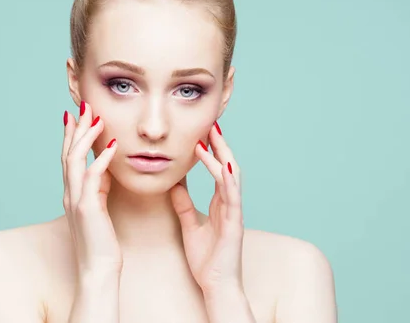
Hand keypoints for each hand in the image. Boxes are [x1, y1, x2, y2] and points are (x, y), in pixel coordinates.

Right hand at [62, 100, 121, 275]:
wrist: (97, 270)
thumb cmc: (101, 242)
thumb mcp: (98, 209)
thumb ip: (98, 189)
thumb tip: (104, 170)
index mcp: (72, 193)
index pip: (70, 157)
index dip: (72, 135)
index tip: (76, 115)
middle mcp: (70, 193)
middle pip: (69, 153)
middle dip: (76, 128)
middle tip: (84, 106)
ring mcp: (76, 200)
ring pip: (76, 160)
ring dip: (86, 137)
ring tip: (96, 118)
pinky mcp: (87, 209)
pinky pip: (93, 178)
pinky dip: (101, 160)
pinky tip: (112, 146)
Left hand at [170, 121, 244, 294]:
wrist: (217, 286)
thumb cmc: (207, 260)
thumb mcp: (190, 226)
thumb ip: (184, 204)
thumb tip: (174, 183)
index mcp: (220, 204)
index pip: (217, 170)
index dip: (211, 151)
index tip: (202, 131)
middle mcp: (230, 204)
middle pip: (226, 166)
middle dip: (219, 144)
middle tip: (211, 123)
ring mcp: (234, 212)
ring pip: (232, 176)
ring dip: (223, 154)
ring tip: (213, 135)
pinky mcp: (235, 223)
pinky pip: (232, 196)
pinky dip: (227, 178)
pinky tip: (223, 163)